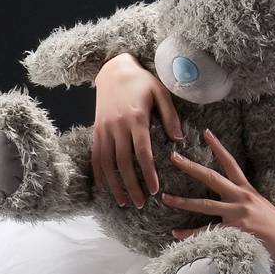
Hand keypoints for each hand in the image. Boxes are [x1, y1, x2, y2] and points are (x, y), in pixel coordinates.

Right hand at [92, 53, 184, 207]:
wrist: (114, 69)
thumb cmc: (142, 81)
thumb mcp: (161, 92)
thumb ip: (171, 116)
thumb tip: (179, 139)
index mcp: (136, 118)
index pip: (142, 152)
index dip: (148, 173)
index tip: (155, 190)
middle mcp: (117, 126)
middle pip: (123, 163)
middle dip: (132, 185)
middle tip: (141, 204)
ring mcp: (104, 129)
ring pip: (107, 163)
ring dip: (115, 185)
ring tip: (124, 202)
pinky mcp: (96, 130)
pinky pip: (96, 156)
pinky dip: (99, 174)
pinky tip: (105, 188)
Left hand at [163, 128, 274, 263]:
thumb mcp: (261, 206)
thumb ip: (244, 202)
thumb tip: (228, 201)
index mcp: (247, 190)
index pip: (230, 163)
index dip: (218, 147)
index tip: (205, 133)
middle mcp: (241, 198)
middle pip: (211, 178)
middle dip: (191, 167)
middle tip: (173, 157)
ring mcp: (237, 214)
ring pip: (204, 204)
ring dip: (182, 201)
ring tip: (165, 197)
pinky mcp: (236, 231)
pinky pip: (208, 232)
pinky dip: (191, 234)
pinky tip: (177, 233)